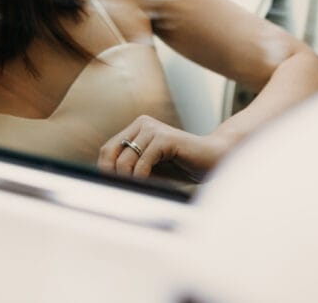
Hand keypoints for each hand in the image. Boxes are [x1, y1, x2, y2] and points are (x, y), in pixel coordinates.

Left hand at [98, 115, 230, 182]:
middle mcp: (143, 124)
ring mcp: (153, 128)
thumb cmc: (182, 166)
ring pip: (125, 159)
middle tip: (122, 192)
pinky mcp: (165, 137)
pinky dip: (142, 177)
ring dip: (129, 180)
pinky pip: (143, 161)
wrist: (213, 160)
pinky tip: (150, 185)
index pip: (107, 150)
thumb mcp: (150, 168)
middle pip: (111, 152)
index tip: (110, 189)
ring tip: (139, 190)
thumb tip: (107, 181)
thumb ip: (131, 169)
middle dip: (113, 175)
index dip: (104, 170)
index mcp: (137, 128)